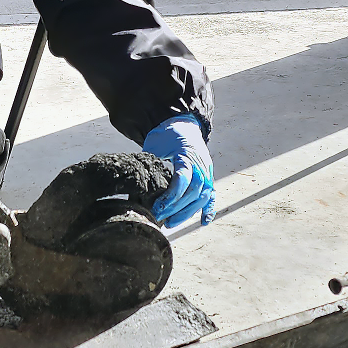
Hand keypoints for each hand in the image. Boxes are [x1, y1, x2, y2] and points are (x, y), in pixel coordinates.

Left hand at [143, 114, 215, 228]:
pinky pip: (211, 194)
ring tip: (171, 223)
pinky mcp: (208, 176)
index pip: (183, 179)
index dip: (171, 196)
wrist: (183, 124)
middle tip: (160, 218)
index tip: (157, 207)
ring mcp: (206, 170)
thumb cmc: (167, 135)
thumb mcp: (154, 144)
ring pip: (202, 196)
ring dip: (188, 212)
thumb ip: (149, 163)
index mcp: (187, 154)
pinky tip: (204, 222)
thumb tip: (136, 186)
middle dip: (177, 208)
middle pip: (194, 191)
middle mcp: (200, 163)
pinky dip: (209, 209)